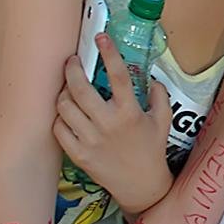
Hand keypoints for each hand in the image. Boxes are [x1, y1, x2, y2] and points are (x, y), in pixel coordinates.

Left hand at [53, 33, 173, 212]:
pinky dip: (60, 118)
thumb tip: (151, 78)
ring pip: (65, 107)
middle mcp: (108, 124)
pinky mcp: (78, 155)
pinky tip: (67, 114)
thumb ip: (160, 96)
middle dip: (72, 69)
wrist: (141, 186)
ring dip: (64, 93)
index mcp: (130, 113)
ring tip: (69, 89)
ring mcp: (90, 140)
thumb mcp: (164, 121)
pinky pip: (59, 129)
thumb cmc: (152, 151)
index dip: (108, 53)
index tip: (101, 37)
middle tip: (72, 62)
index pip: (118, 75)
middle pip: (80, 88)